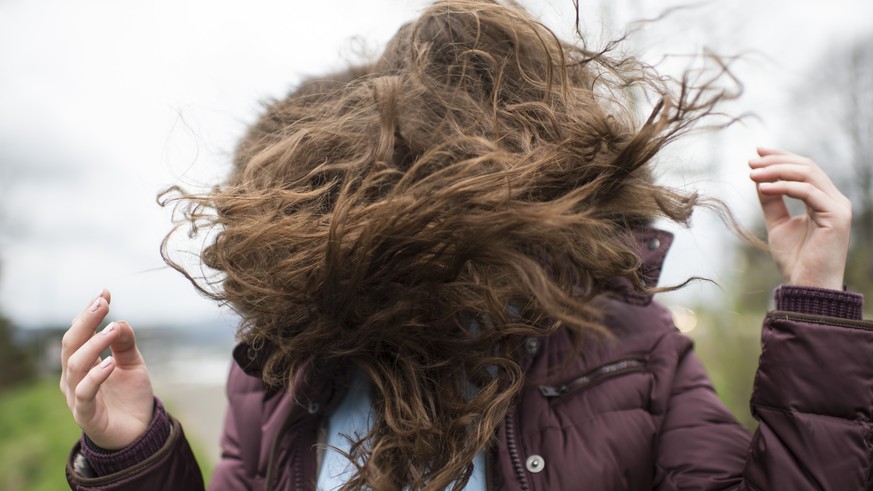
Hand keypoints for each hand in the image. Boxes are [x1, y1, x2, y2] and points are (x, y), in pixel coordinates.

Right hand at [60, 290, 154, 449]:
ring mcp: (77, 396)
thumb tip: (119, 321)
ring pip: (75, 364)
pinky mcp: (86, 415)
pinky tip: (109, 363)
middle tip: (103, 302)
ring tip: (112, 328)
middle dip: (85, 320)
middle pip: (71, 344)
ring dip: (94, 343)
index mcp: (83, 363)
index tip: (105, 292)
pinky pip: (84, 393)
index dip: (89, 312)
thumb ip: (125, 344)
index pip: (79, 333)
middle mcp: (75, 377)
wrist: (139, 433)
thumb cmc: (130, 397)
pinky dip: (95, 376)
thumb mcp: (132, 364)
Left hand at [749, 148, 851, 289]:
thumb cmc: (795, 260)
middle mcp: (834, 200)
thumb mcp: (778, 224)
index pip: (804, 169)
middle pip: (807, 167)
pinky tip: (763, 188)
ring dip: (776, 171)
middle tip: (751, 161)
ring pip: (808, 174)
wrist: (807, 286)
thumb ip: (771, 201)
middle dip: (776, 161)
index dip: (781, 158)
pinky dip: (784, 187)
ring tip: (752, 174)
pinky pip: (808, 192)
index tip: (757, 153)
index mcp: (823, 200)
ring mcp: (838, 207)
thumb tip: (759, 177)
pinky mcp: (837, 216)